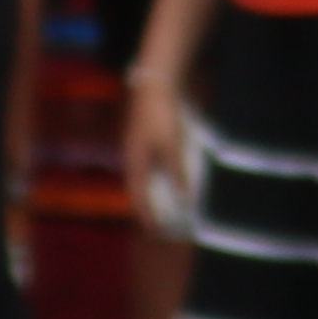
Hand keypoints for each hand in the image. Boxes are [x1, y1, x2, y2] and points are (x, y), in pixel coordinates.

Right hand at [124, 66, 195, 230]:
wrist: (156, 84)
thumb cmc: (162, 116)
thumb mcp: (172, 146)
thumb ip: (177, 172)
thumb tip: (183, 199)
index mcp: (135, 163)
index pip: (139, 198)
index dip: (147, 217)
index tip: (156, 234)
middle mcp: (134, 158)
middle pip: (139, 191)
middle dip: (148, 209)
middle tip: (161, 226)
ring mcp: (138, 148)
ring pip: (145, 179)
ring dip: (153, 195)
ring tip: (166, 207)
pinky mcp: (146, 139)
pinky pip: (151, 167)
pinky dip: (159, 179)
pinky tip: (170, 180)